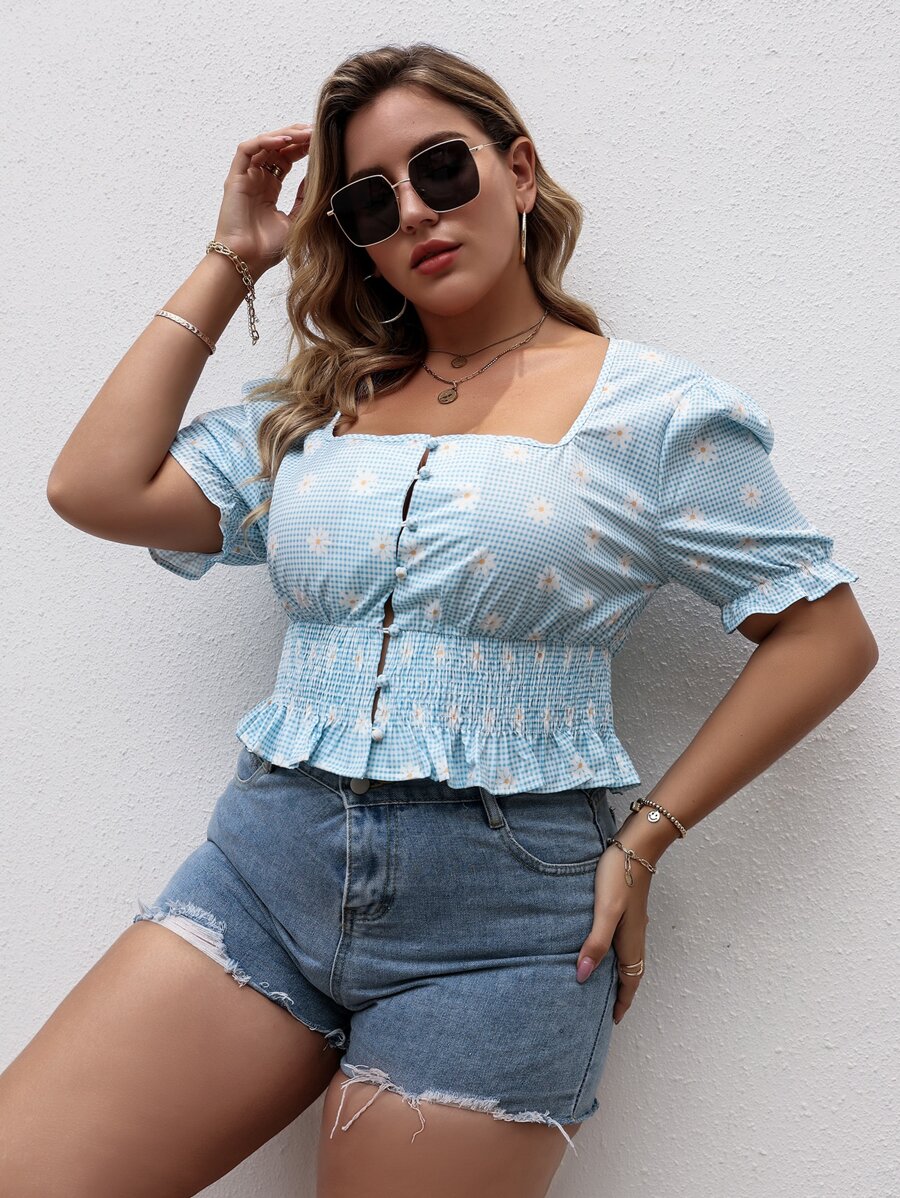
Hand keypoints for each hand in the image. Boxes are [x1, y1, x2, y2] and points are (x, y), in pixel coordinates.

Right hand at [212, 122, 315, 277]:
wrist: (247, 261)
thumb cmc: (267, 248)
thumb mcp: (297, 219)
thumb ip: (305, 198)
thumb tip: (319, 177)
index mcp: (270, 188)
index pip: (286, 158)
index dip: (303, 148)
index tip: (321, 143)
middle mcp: (257, 178)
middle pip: (276, 147)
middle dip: (297, 136)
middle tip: (317, 131)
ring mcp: (246, 177)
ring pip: (263, 143)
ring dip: (285, 135)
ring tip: (305, 133)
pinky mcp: (235, 177)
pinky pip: (247, 150)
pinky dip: (265, 140)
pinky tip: (285, 141)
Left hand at [575, 832, 654, 1024]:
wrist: (636, 847)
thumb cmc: (620, 877)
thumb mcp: (605, 911)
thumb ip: (595, 942)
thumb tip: (583, 976)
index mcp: (631, 941)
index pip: (630, 981)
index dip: (622, 1002)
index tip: (613, 1021)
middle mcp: (635, 935)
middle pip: (630, 972)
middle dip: (620, 992)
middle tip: (604, 1009)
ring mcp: (632, 922)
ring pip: (627, 956)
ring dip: (618, 974)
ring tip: (601, 984)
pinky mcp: (626, 909)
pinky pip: (623, 942)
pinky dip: (614, 954)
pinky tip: (600, 947)